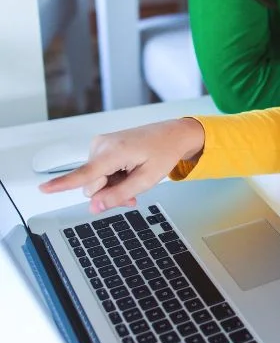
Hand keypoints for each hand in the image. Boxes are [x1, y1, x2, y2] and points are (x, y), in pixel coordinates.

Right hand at [38, 118, 204, 212]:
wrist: (172, 134)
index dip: (62, 184)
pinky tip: (127, 173)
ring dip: (112, 186)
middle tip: (132, 194)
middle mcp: (102, 145)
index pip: (85, 173)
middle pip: (91, 186)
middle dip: (108, 194)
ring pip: (95, 181)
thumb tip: (95, 207)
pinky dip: (112, 177)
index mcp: (115, 152)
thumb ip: (120, 195)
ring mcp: (100, 144)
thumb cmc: (163, 153)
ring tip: (133, 179)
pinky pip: (98, 172)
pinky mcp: (100, 147)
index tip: (43, 188)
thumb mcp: (147, 180)